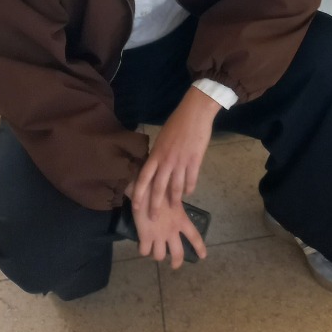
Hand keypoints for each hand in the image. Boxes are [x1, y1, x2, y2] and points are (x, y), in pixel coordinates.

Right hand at [128, 192, 206, 266]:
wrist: (147, 186)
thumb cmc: (161, 185)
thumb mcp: (172, 195)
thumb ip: (173, 202)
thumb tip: (170, 199)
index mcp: (181, 219)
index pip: (194, 237)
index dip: (199, 248)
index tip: (203, 256)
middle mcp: (172, 230)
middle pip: (178, 253)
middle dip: (177, 262)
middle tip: (175, 265)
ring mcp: (159, 235)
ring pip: (159, 256)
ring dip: (156, 254)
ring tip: (154, 249)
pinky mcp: (145, 236)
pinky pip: (144, 251)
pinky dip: (143, 249)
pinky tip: (141, 244)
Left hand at [131, 86, 218, 217]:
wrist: (195, 112)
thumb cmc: (177, 122)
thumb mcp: (162, 138)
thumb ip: (158, 154)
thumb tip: (156, 166)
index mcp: (156, 154)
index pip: (143, 179)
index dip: (138, 195)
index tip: (135, 207)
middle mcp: (166, 161)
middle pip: (158, 188)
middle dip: (155, 205)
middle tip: (153, 218)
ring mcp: (181, 162)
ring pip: (176, 188)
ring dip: (174, 199)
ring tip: (174, 207)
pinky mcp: (195, 161)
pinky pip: (191, 180)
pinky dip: (189, 188)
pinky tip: (188, 192)